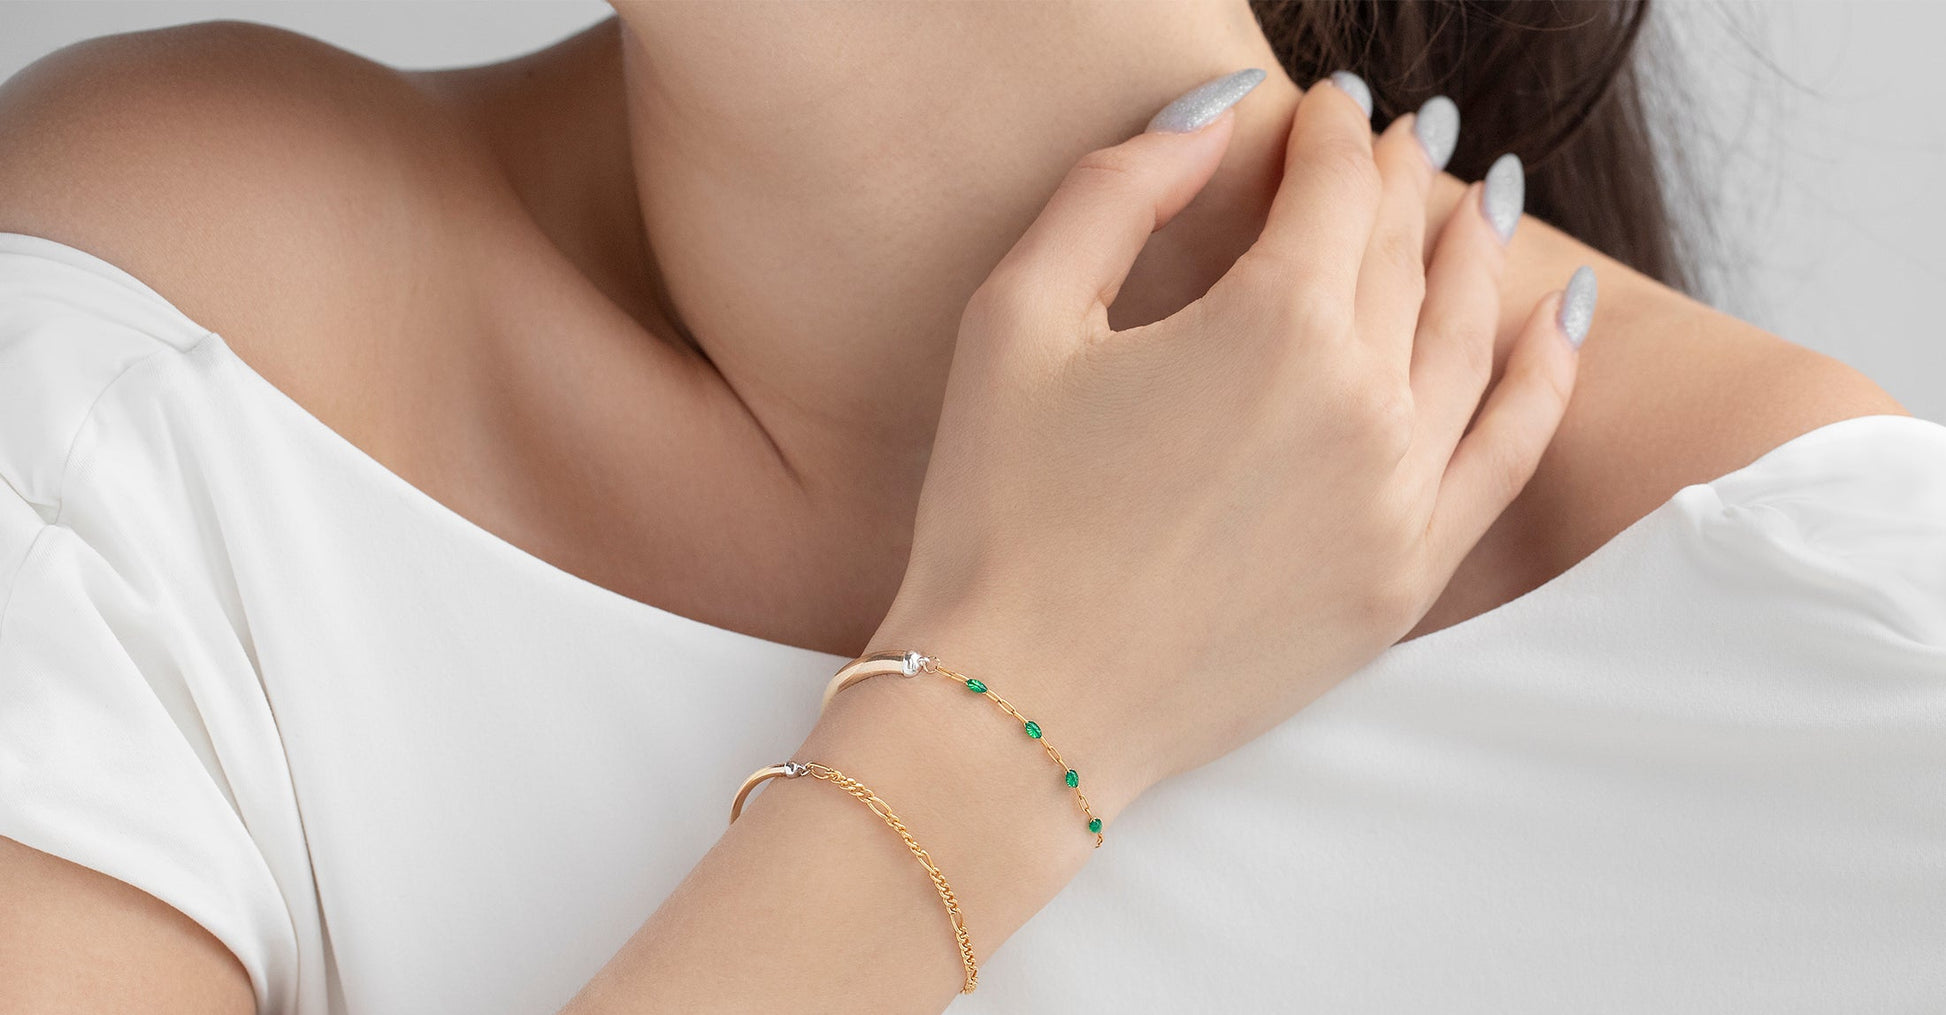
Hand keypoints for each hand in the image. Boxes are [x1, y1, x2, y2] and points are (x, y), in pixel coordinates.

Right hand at [870, 76, 1586, 814]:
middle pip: (1402, 254)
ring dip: (1476, 252)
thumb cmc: (999, 514)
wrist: (1023, 711)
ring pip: (1469, 338)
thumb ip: (1116, 191)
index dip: (1329, 133)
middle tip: (1396, 138)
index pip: (1333, 189)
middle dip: (1397, 181)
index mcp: (1274, 324)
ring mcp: (1401, 498)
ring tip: (1478, 199)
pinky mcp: (1406, 577)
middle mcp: (1365, 402)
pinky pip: (1509, 453)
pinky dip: (1546, 375)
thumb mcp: (1018, 318)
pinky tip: (1563, 316)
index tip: (1325, 106)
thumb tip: (1213, 113)